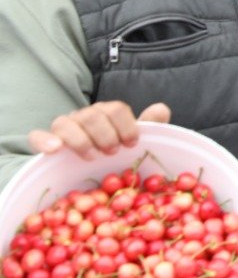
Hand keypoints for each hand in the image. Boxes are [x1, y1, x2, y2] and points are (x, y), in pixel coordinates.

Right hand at [28, 102, 170, 157]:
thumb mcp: (133, 140)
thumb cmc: (114, 151)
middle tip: (112, 152)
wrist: (85, 168)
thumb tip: (161, 109)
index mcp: (108, 114)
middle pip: (92, 115)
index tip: (132, 143)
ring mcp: (64, 128)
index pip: (116, 109)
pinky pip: (37, 136)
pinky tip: (54, 149)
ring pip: (65, 123)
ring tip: (91, 156)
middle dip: (105, 134)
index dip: (126, 125)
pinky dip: (44, 140)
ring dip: (81, 140)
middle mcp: (84, 117)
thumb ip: (150, 125)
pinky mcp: (45, 143)